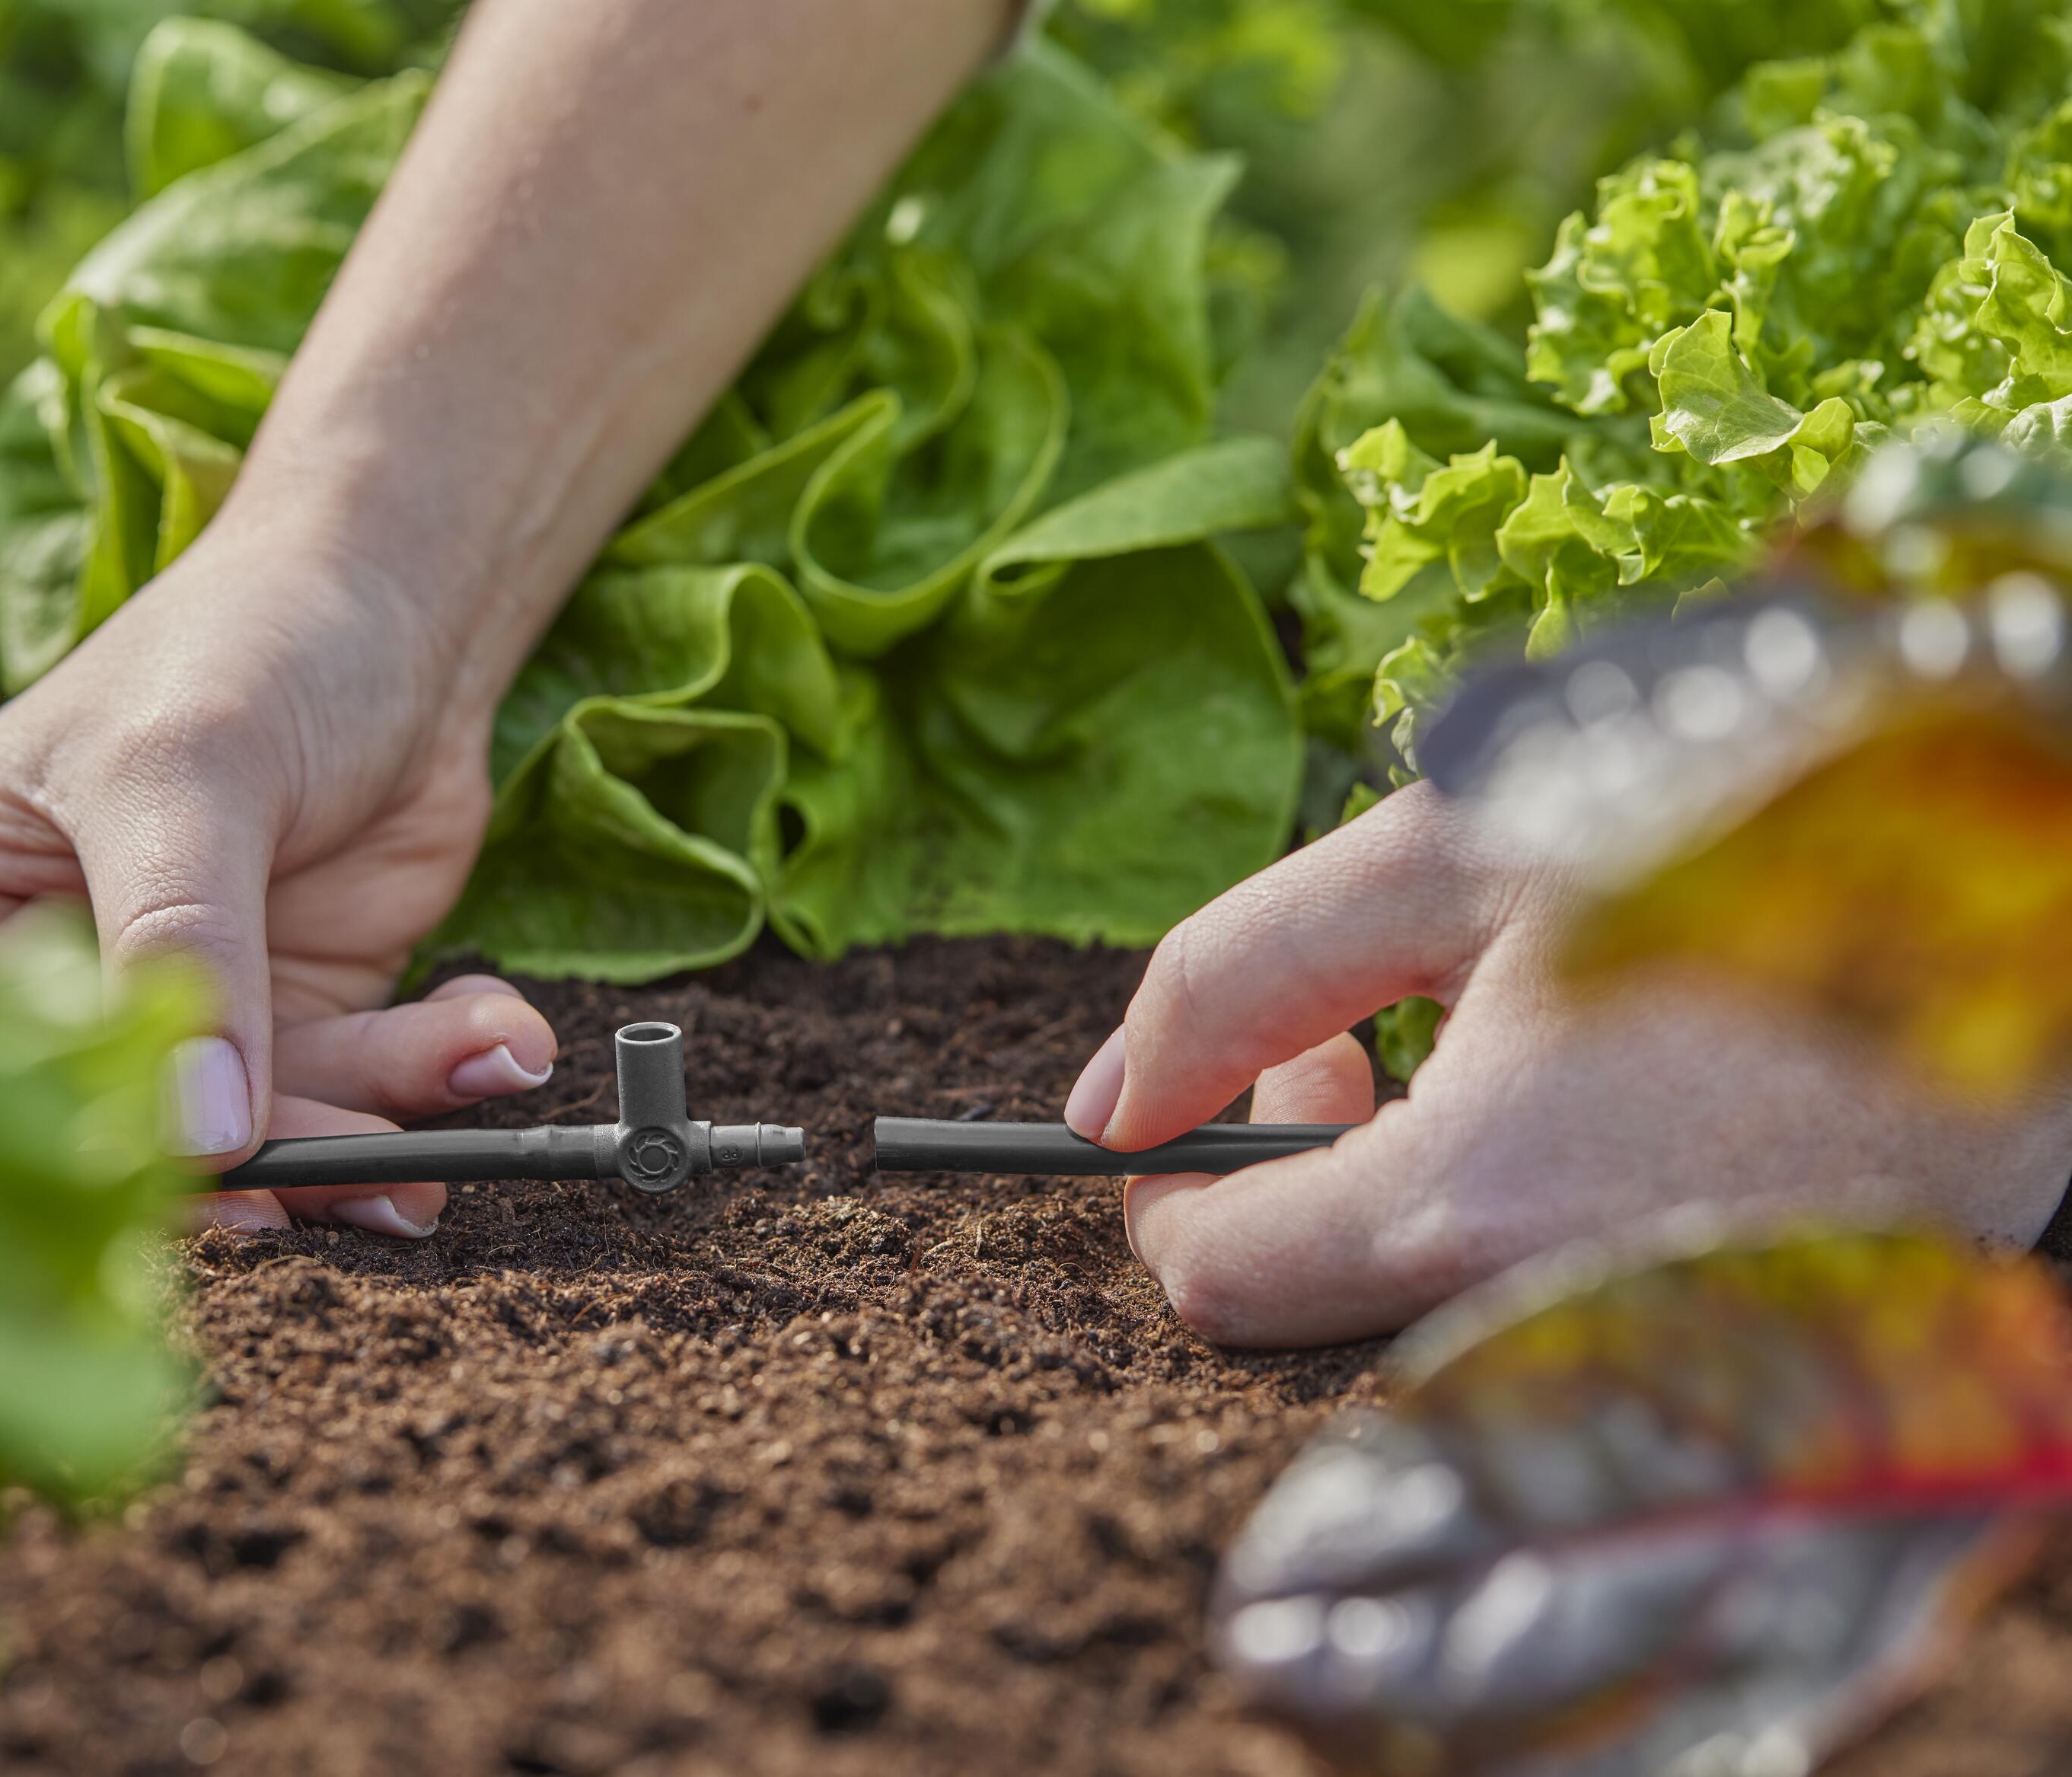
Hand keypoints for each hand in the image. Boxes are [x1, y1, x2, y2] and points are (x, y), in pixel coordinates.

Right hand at [0, 520, 555, 1237]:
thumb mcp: (186, 774)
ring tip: (482, 1063)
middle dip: (268, 1156)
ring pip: (258, 1139)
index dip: (83, 1139)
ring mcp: (171, 1020)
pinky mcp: (285, 1031)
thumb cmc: (243, 647)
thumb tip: (200, 1135)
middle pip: (119, 1135)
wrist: (395, 608)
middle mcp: (37, 990)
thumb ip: (183, 947)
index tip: (208, 1169)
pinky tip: (492, 1039)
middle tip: (374, 1165)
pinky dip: (431, 1079)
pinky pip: (352, 1101)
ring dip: (378, 1119)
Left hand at [1065, 782, 2071, 1345]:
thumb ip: (1238, 976)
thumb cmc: (1736, 809)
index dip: (1176, 1179)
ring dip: (1428, 1189)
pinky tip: (1616, 1094)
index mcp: (1473, 1207)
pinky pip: (1585, 1305)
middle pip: (1332, 1309)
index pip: (1214, 1281)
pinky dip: (1547, 1216)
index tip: (1249, 1077)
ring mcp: (1692, 1345)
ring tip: (1508, 1041)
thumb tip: (1102, 1104)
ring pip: (1453, 1310)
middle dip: (1307, 1180)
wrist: (2032, 828)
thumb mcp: (1445, 852)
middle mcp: (1576, 1320)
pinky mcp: (1783, 1332)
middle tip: (1367, 1039)